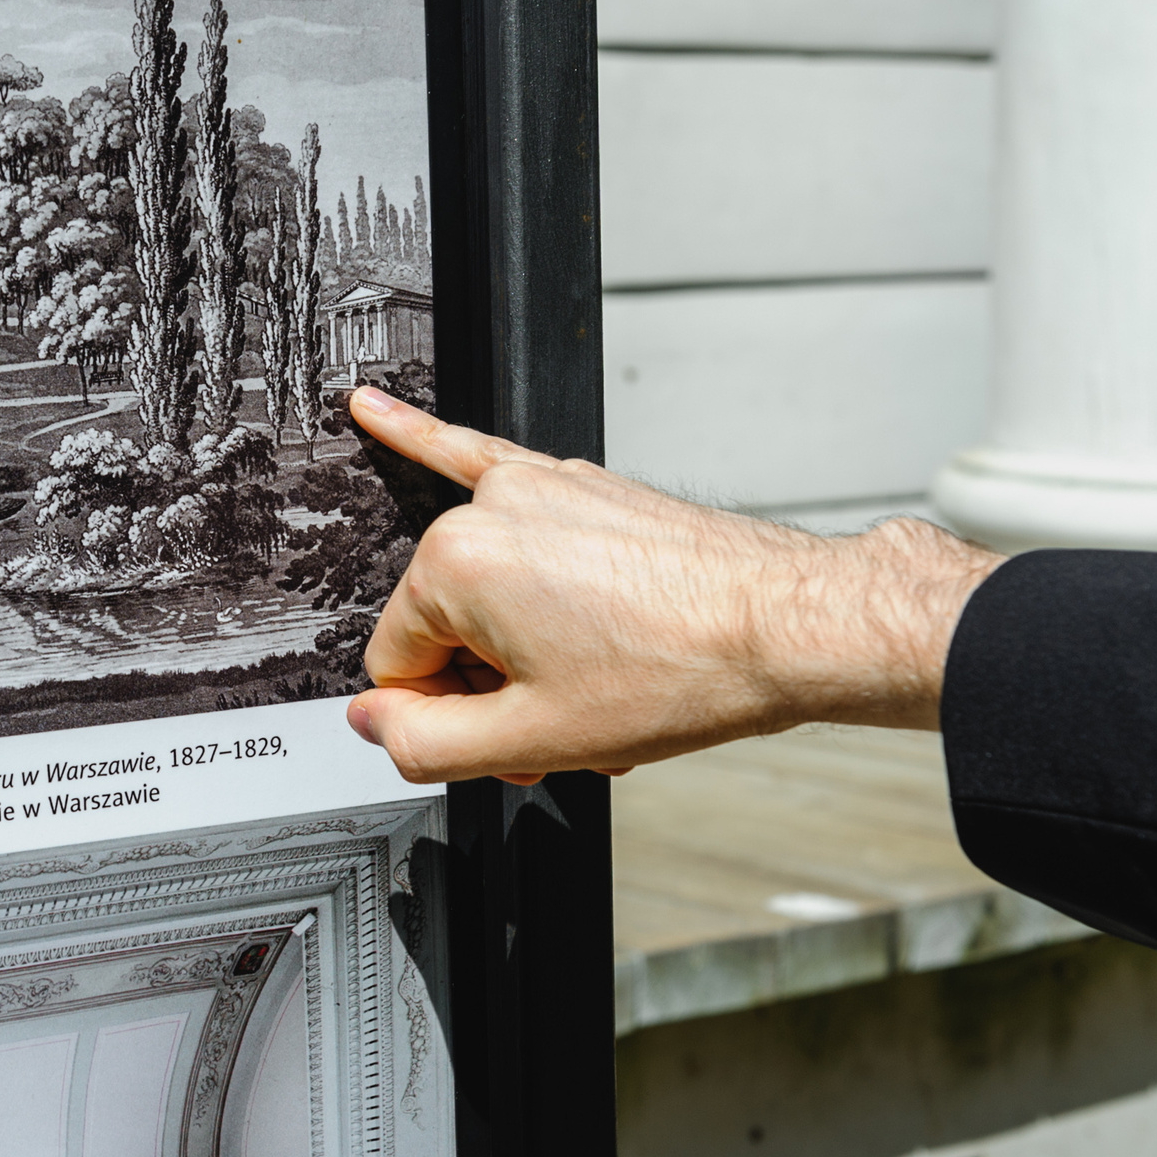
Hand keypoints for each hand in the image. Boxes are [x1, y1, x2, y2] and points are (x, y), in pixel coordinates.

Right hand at [343, 387, 1004, 783]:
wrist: (784, 625)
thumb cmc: (683, 672)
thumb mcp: (534, 741)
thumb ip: (424, 744)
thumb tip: (372, 722)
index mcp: (454, 568)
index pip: (397, 668)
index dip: (450, 719)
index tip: (512, 733)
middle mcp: (485, 512)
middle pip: (443, 629)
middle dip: (494, 686)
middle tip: (566, 720)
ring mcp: (533, 488)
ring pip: (483, 591)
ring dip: (522, 645)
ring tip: (592, 679)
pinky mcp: (572, 483)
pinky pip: (478, 456)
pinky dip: (422, 436)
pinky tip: (374, 411)